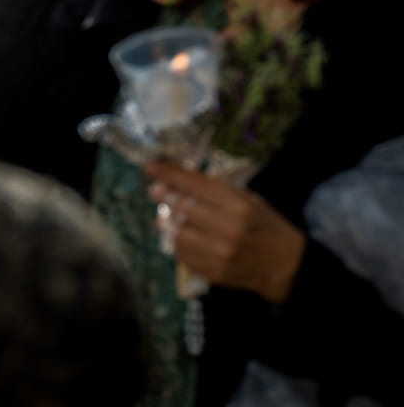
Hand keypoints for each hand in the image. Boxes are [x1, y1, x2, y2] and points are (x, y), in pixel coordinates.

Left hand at [147, 160, 305, 303]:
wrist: (286, 266)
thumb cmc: (267, 226)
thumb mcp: (251, 200)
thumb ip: (220, 191)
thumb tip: (183, 179)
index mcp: (239, 207)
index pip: (196, 185)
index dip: (170, 174)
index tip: (152, 167)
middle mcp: (228, 229)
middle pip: (182, 209)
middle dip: (163, 196)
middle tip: (154, 191)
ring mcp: (220, 253)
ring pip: (177, 233)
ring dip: (167, 223)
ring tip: (165, 216)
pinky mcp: (214, 271)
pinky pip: (183, 255)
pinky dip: (178, 243)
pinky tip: (181, 237)